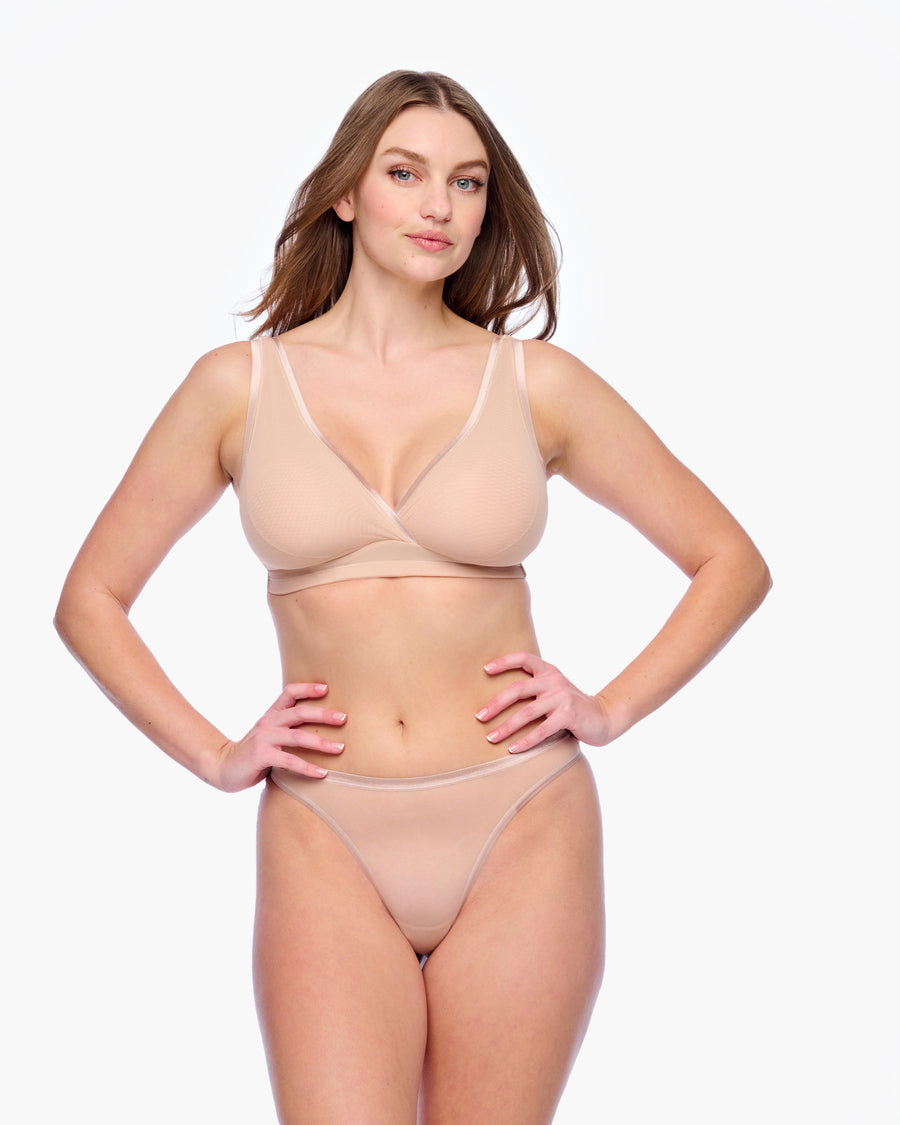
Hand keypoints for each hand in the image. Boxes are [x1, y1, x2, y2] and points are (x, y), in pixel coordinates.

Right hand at [211, 683, 345, 791]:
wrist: (223, 767)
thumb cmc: (253, 752)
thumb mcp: (269, 735)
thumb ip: (288, 729)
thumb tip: (321, 728)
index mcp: (272, 714)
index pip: (289, 692)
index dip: (308, 688)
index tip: (327, 688)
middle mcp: (268, 722)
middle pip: (299, 711)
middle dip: (324, 714)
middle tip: (344, 718)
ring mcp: (264, 738)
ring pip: (298, 736)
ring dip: (321, 742)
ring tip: (340, 748)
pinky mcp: (262, 755)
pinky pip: (290, 760)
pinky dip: (308, 767)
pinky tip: (322, 774)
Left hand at [476, 652, 613, 752]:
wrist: (605, 717)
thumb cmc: (572, 707)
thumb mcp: (555, 690)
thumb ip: (536, 689)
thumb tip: (499, 700)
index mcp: (549, 671)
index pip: (524, 658)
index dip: (504, 662)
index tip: (485, 670)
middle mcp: (554, 681)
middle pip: (518, 689)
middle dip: (496, 704)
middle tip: (479, 717)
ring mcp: (562, 697)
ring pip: (527, 713)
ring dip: (506, 727)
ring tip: (490, 738)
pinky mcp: (569, 715)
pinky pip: (542, 730)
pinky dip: (526, 741)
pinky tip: (513, 749)